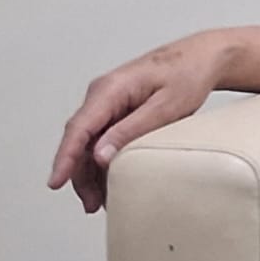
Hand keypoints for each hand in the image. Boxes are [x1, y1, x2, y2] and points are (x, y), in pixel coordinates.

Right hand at [48, 32, 234, 212]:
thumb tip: (99, 156)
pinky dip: (103, 160)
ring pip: (88, 142)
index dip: (65, 158)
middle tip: (92, 204)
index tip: (55, 182)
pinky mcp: (117, 109)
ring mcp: (108, 101)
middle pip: (79, 140)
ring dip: (91, 171)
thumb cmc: (188, 74)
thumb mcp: (166, 106)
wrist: (203, 56)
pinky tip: (110, 181)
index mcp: (110, 88)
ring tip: (100, 201)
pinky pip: (102, 137)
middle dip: (80, 174)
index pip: (78, 127)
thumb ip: (132, 129)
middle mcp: (102, 93)